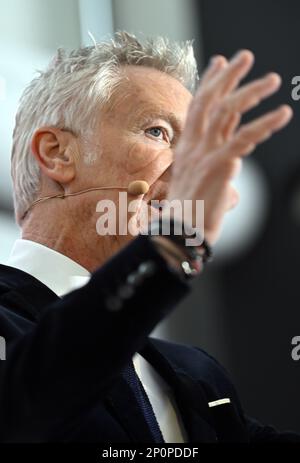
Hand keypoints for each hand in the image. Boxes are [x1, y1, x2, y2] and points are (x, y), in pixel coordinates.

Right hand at [167, 50, 292, 243]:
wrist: (180, 236)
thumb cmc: (191, 216)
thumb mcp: (202, 185)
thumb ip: (220, 167)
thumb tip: (235, 164)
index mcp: (188, 150)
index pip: (197, 108)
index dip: (210, 84)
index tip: (220, 63)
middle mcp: (193, 147)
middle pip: (209, 101)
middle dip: (227, 76)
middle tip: (245, 56)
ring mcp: (204, 155)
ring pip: (226, 113)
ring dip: (250, 93)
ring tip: (272, 80)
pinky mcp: (219, 167)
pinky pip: (243, 139)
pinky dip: (264, 124)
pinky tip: (281, 115)